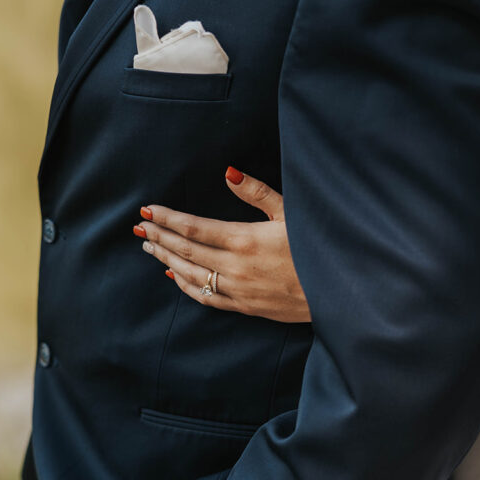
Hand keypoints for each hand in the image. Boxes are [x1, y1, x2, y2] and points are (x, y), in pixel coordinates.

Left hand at [134, 168, 310, 322]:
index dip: (167, 218)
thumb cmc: (319, 248)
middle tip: (140, 226)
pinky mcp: (246, 307)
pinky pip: (206, 297)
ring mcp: (238, 290)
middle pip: (186, 250)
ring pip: (191, 274)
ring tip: (149, 246)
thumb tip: (229, 172)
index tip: (148, 210)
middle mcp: (236, 267)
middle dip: (159, 236)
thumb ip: (258, 193)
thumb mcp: (293, 213)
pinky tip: (174, 275)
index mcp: (245, 239)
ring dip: (167, 259)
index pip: (194, 227)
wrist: (339, 295)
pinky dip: (186, 285)